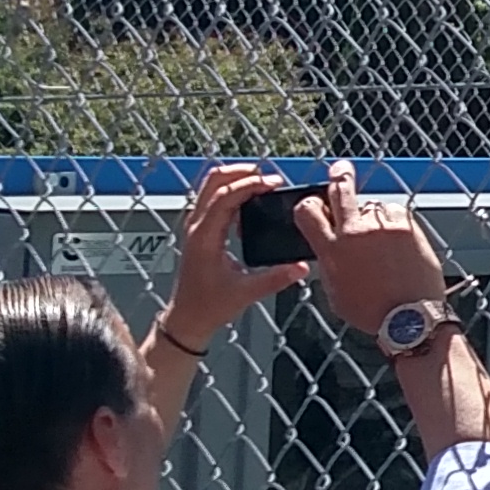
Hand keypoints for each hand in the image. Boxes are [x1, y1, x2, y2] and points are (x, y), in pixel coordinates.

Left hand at [162, 163, 311, 352]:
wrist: (188, 318)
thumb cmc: (208, 306)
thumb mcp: (245, 293)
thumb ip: (275, 279)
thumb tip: (301, 267)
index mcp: (205, 237)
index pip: (225, 196)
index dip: (251, 184)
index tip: (274, 182)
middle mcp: (196, 226)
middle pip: (214, 180)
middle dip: (241, 172)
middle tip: (268, 176)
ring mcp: (196, 226)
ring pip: (212, 186)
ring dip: (236, 178)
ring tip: (262, 184)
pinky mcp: (200, 230)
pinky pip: (214, 199)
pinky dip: (232, 191)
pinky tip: (251, 203)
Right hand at [301, 169, 447, 333]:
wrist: (410, 317)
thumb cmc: (372, 311)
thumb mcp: (335, 290)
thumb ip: (330, 262)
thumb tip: (329, 247)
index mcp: (331, 250)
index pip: (307, 211)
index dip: (309, 203)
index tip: (314, 202)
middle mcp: (354, 232)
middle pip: (340, 189)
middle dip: (339, 175)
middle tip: (340, 170)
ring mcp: (381, 226)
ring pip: (372, 206)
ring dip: (374, 217)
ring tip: (384, 243)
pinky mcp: (406, 225)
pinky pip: (395, 213)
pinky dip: (394, 223)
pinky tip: (398, 243)